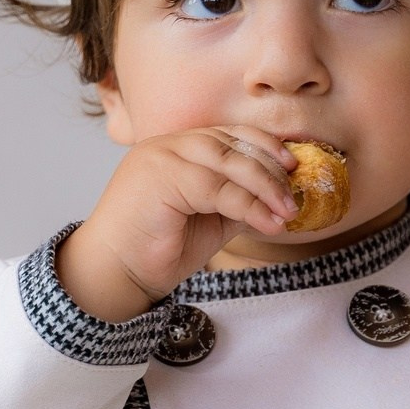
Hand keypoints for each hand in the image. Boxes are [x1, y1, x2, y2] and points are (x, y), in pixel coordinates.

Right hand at [57, 126, 296, 321]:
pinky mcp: (161, 177)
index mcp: (176, 149)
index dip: (263, 145)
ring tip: (286, 211)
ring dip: (264, 187)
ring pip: (228, 162)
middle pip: (231, 143)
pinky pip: (218, 188)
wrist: (115, 274)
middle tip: (293, 197)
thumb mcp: (209, 220)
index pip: (227, 134)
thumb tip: (278, 196)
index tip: (292, 164)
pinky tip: (268, 223)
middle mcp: (167, 145)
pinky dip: (249, 206)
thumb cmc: (157, 250)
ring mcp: (161, 156)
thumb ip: (236, 201)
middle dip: (270, 169)